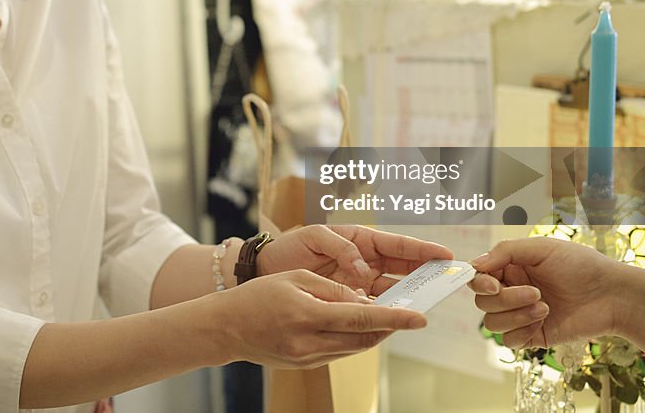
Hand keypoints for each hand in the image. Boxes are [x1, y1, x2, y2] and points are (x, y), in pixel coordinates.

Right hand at [219, 269, 427, 368]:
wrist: (225, 328)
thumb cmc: (257, 295)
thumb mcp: (295, 279)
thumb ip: (331, 289)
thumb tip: (362, 299)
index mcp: (308, 315)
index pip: (362, 317)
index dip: (395, 318)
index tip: (420, 318)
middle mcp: (310, 342)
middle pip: (364, 336)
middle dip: (389, 326)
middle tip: (407, 313)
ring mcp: (308, 358)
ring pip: (354, 346)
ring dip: (373, 332)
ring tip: (385, 316)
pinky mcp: (305, 365)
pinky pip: (339, 351)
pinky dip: (352, 337)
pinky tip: (355, 324)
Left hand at [258, 225, 453, 296]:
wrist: (268, 270)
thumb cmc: (291, 246)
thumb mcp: (315, 237)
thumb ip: (342, 248)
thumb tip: (363, 269)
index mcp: (361, 239)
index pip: (397, 245)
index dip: (422, 250)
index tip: (445, 255)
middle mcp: (365, 260)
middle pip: (402, 269)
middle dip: (425, 274)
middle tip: (446, 282)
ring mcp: (359, 282)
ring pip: (391, 290)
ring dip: (407, 296)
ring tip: (425, 302)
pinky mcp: (349, 300)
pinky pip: (372, 306)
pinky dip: (384, 311)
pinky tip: (395, 318)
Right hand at [469, 237, 622, 348]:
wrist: (612, 296)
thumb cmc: (581, 265)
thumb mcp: (541, 248)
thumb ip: (504, 251)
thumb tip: (474, 264)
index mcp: (511, 268)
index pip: (479, 278)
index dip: (480, 283)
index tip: (493, 284)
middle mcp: (512, 291)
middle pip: (483, 303)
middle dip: (506, 299)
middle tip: (536, 293)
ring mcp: (521, 315)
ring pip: (492, 324)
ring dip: (516, 316)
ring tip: (545, 307)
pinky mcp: (532, 336)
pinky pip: (508, 341)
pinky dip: (520, 332)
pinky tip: (543, 321)